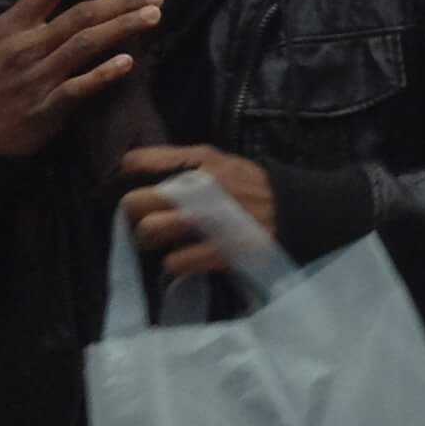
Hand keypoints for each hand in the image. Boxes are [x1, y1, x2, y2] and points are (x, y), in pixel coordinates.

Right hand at [0, 0, 160, 157]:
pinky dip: (104, 74)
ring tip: (152, 17)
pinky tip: (128, 63)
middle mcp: (26, 46)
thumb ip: (13, 23)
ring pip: (85, 45)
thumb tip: (40, 5)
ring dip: (122, 29)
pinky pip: (79, 88)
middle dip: (121, 2)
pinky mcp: (46, 109)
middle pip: (80, 14)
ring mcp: (37, 77)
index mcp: (10, 26)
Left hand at [121, 145, 278, 276]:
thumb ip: (182, 164)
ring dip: (150, 240)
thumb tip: (136, 171)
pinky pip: (175, 261)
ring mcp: (210, 220)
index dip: (126, 180)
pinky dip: (175, 263)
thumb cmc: (252, 188)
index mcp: (199, 161)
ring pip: (150, 231)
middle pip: (135, 200)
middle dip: (135, 215)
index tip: (131, 189)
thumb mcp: (221, 163)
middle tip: (145, 220)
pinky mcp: (221, 251)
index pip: (136, 162)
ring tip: (161, 243)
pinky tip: (185, 259)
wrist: (298, 212)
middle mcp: (200, 187)